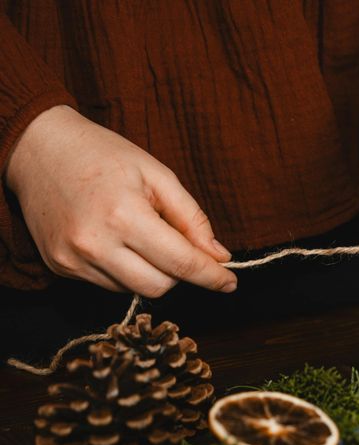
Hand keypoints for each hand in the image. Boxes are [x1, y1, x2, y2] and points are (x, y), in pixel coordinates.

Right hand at [3, 105, 233, 296]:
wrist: (36, 148)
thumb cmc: (103, 155)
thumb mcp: (157, 174)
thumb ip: (192, 218)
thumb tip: (220, 256)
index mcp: (123, 215)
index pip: (181, 263)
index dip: (211, 277)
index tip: (230, 282)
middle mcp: (94, 244)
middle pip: (160, 286)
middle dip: (178, 273)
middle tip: (177, 244)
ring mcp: (73, 259)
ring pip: (135, 290)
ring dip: (151, 271)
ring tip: (138, 234)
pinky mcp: (59, 267)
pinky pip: (109, 285)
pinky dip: (124, 270)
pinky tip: (114, 241)